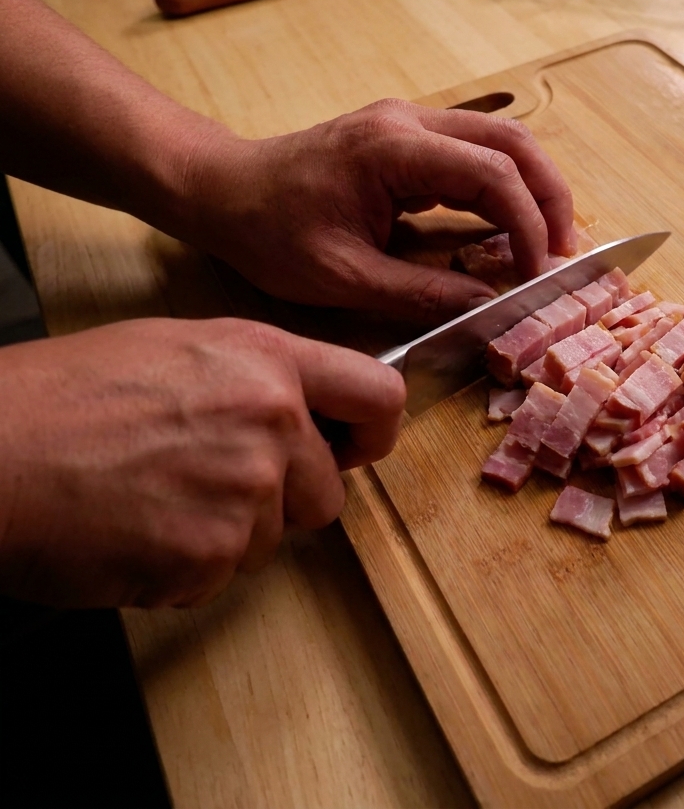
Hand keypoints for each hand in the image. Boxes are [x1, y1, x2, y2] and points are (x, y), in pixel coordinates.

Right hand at [0, 317, 404, 607]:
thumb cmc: (64, 396)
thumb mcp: (179, 349)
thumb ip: (259, 379)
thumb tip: (305, 415)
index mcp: (267, 361)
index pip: (379, 396)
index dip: (373, 431)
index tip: (355, 448)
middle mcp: (272, 423)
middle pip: (326, 492)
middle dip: (281, 499)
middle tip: (205, 481)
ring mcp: (246, 493)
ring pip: (271, 539)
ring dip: (225, 534)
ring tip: (153, 497)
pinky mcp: (210, 555)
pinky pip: (219, 575)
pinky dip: (182, 567)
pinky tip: (134, 530)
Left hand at [175, 100, 575, 323]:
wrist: (222, 189)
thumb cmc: (270, 232)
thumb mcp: (343, 277)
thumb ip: (421, 294)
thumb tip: (489, 308)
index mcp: (393, 148)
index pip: (491, 174)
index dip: (527, 224)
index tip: (538, 272)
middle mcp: (410, 121)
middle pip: (512, 143)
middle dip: (550, 198)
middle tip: (565, 254)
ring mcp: (410, 123)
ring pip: (501, 143)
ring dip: (534, 191)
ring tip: (549, 245)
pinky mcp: (408, 139)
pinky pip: (476, 155)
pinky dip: (505, 191)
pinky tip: (510, 232)